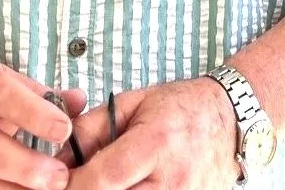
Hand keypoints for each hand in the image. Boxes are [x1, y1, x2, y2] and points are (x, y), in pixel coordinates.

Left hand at [67, 78, 238, 189]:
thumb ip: (91, 128)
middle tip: (76, 183)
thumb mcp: (133, 103)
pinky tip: (125, 187)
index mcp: (156, 143)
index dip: (72, 185)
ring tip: (99, 183)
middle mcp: (171, 181)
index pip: (103, 179)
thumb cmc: (181, 108)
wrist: (230, 121)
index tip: (55, 182)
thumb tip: (54, 159)